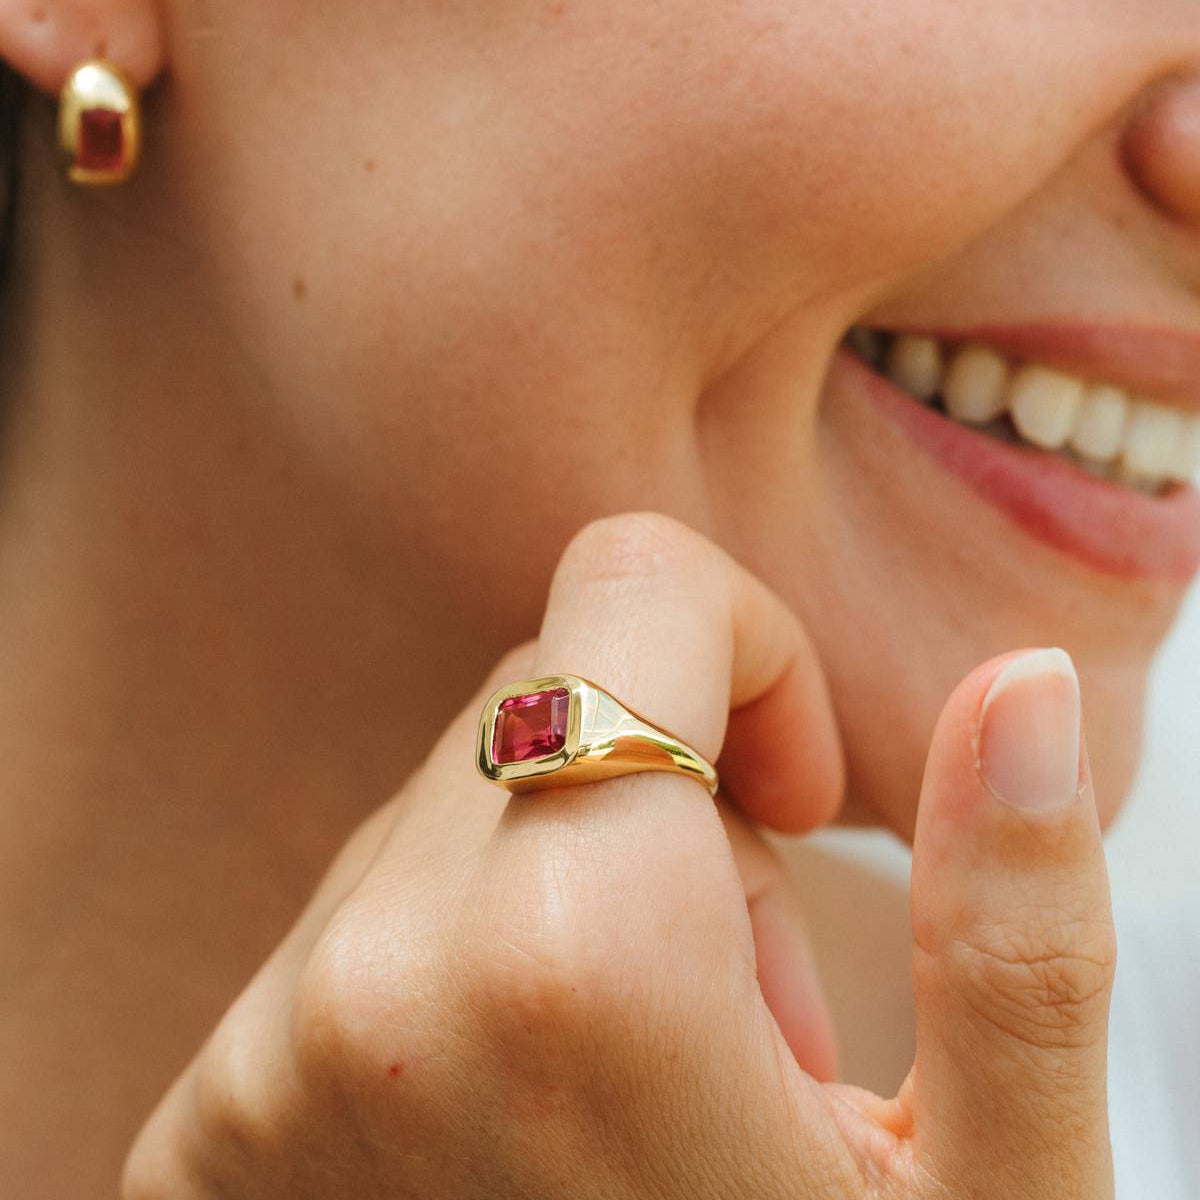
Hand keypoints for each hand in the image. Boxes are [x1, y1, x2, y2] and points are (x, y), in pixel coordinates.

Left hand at [123, 513, 1115, 1199]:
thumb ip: (1014, 922)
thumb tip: (1017, 683)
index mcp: (573, 961)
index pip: (624, 583)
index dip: (745, 652)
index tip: (794, 799)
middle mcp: (369, 986)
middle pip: (540, 701)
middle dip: (662, 802)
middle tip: (733, 1013)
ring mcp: (257, 1063)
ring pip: (450, 806)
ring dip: (562, 894)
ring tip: (631, 1093)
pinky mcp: (200, 1131)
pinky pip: (365, 919)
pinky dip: (462, 971)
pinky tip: (527, 1136)